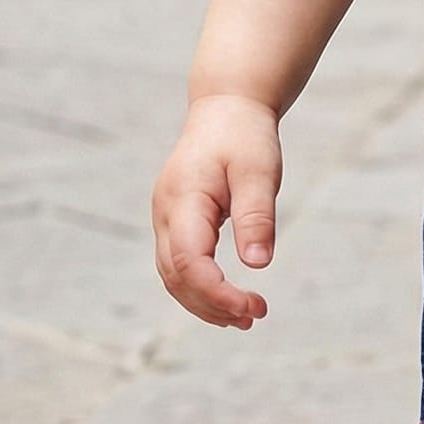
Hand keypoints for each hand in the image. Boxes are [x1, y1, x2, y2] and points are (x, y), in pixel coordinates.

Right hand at [151, 93, 280, 328]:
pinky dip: (201, 285)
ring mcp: (166, 217)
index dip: (216, 292)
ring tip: (245, 317)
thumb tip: (258, 264)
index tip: (251, 307)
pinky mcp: (176, 220)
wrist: (227, 106)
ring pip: (173, 275)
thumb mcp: (259, 170)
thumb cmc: (245, 135)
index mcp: (182, 199)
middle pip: (176, 276)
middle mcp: (165, 213)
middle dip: (212, 305)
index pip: (188, 262)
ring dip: (204, 302)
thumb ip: (257, 215)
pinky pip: (180, 263)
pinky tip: (228, 297)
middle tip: (254, 316)